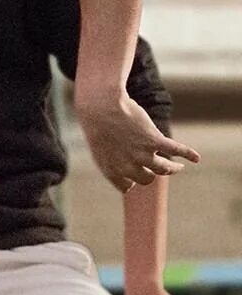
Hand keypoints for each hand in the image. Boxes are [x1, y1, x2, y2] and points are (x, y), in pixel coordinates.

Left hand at [75, 92, 198, 190]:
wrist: (101, 108)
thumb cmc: (97, 125)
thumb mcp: (100, 148)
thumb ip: (113, 160)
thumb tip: (126, 166)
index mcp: (111, 171)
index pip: (127, 186)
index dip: (132, 181)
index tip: (135, 177)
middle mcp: (128, 166)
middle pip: (147, 179)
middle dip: (152, 174)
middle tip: (157, 167)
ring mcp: (143, 154)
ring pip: (164, 169)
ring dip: (173, 169)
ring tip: (178, 167)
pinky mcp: (155, 140)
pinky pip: (176, 150)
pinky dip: (188, 154)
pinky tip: (196, 158)